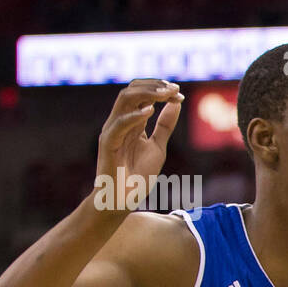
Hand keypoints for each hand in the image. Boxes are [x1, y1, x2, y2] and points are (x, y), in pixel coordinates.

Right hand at [95, 79, 183, 211]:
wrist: (122, 200)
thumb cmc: (138, 176)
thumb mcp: (158, 146)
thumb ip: (165, 125)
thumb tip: (176, 102)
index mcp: (131, 122)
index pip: (143, 95)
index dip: (160, 90)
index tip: (179, 93)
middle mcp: (120, 122)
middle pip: (132, 91)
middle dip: (154, 86)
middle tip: (174, 88)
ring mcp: (112, 131)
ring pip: (124, 99)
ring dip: (146, 93)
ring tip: (165, 94)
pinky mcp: (108, 144)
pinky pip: (118, 124)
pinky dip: (134, 115)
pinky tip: (150, 111)